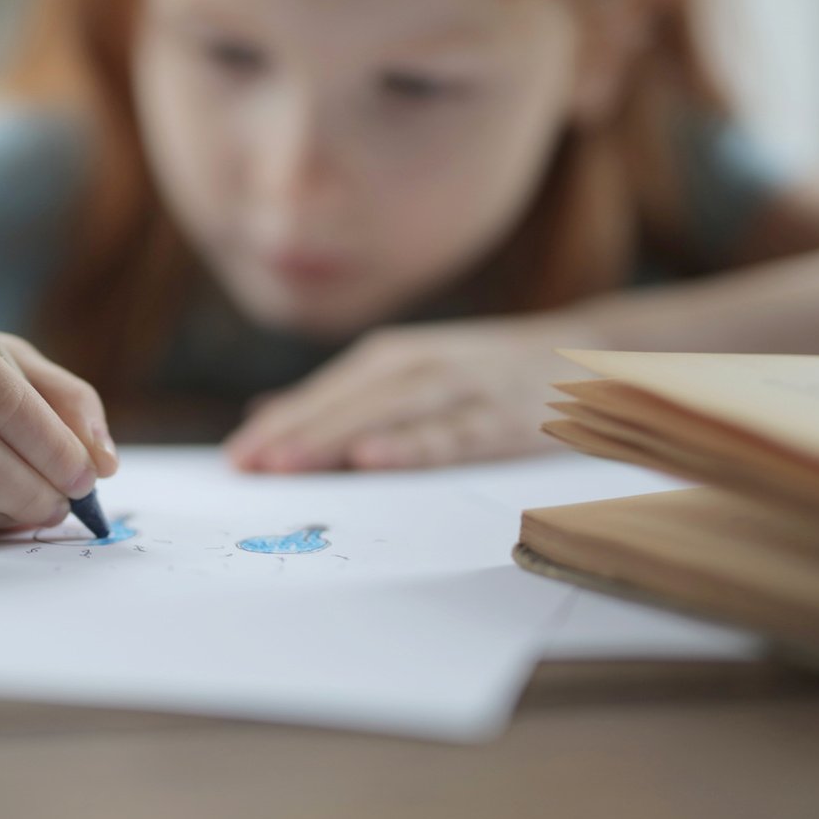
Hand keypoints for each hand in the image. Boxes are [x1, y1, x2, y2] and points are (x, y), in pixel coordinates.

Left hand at [224, 315, 598, 471]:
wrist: (583, 353)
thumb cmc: (482, 371)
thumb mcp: (410, 372)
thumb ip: (342, 397)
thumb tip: (266, 414)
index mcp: (392, 358)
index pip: (324, 393)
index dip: (279, 424)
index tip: (235, 458)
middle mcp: (420, 365)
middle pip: (347, 403)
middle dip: (294, 434)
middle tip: (249, 466)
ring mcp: (461, 389)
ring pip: (388, 414)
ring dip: (335, 438)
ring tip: (288, 465)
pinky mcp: (499, 418)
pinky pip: (449, 435)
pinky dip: (411, 445)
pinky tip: (373, 460)